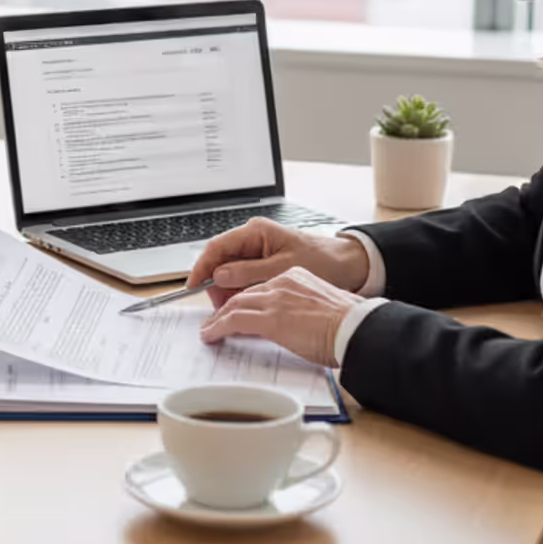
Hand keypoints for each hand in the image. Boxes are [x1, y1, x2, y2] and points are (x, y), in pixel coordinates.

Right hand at [188, 218, 370, 309]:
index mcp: (256, 232)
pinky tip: (245, 307)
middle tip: (216, 307)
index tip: (192, 286)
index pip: (216, 247)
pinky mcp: (266, 265)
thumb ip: (247, 272)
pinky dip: (241, 293)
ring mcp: (259, 252)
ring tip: (231, 311)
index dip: (201, 267)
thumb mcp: (282, 269)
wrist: (350, 266)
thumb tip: (218, 277)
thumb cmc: (322, 261)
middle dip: (215, 285)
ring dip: (228, 292)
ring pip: (231, 273)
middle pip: (221, 261)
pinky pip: (244, 279)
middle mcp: (254, 239)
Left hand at [198, 266, 363, 366]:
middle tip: (215, 320)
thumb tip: (297, 325)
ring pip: (235, 305)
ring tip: (209, 329)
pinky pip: (233, 321)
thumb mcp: (323, 308)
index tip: (238, 309)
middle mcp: (283, 282)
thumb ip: (303, 310)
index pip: (262, 287)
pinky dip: (217, 328)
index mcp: (297, 277)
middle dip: (226, 306)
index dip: (245, 299)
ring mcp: (275, 300)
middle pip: (244, 293)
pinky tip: (210, 336)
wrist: (359, 328)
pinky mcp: (270, 319)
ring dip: (218, 318)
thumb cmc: (350, 325)